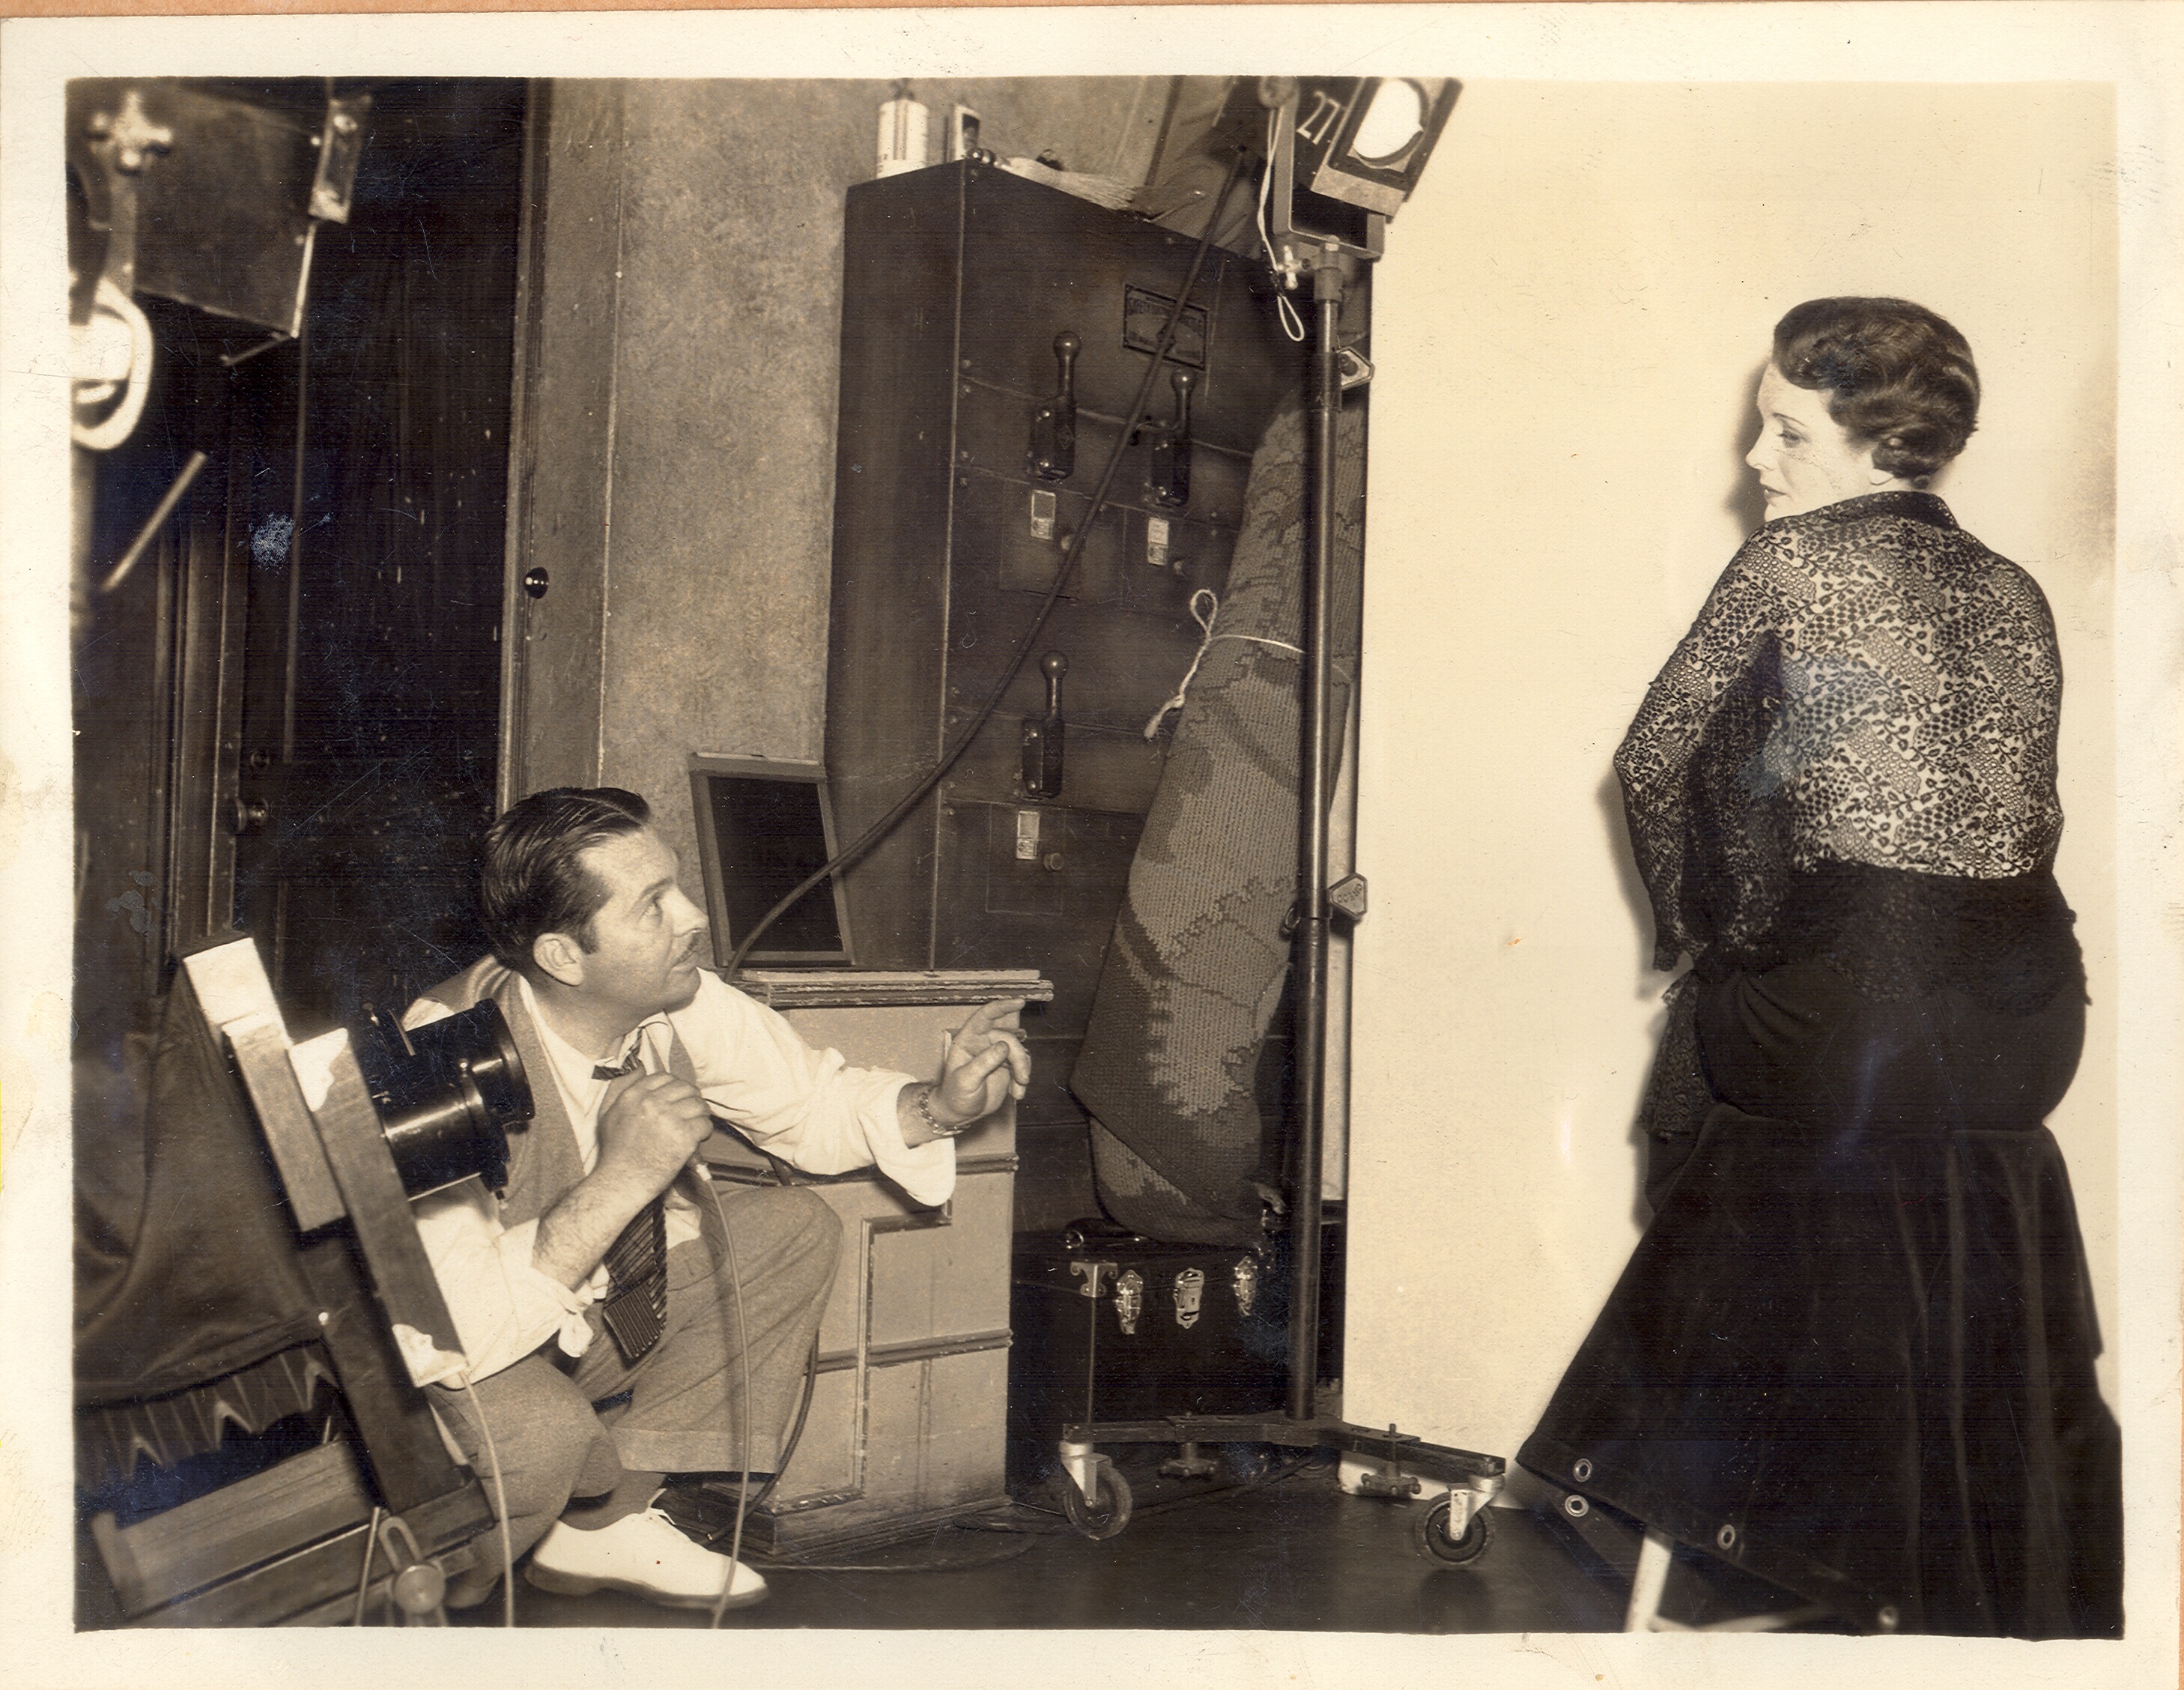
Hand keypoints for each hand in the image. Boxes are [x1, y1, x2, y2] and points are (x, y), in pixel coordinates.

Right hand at [594, 1071, 713, 1193]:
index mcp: (634, 1095)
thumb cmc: (615, 1152)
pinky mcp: (683, 1136)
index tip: (678, 1099)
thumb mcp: (608, 1113)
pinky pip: (705, 1124)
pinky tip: (697, 1139)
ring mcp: (668, 1118)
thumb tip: (639, 1068)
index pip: (665, 1077)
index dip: (676, 1087)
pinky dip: (704, 1132)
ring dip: (700, 1115)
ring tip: (695, 1126)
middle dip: (691, 1100)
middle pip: (686, 1089)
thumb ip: (621, 1087)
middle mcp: (651, 1103)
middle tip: (690, 1113)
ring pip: (699, 1105)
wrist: (621, 1181)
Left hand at [928, 998, 1031, 1129]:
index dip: (1002, 1007)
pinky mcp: (1006, 1067)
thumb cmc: (955, 1095)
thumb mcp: (966, 1080)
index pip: (985, 1017)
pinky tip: (1017, 1093)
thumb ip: (984, 1062)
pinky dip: (1023, 1079)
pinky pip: (1022, 1065)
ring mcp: (996, 1054)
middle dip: (1019, 1057)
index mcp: (968, 1039)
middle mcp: (983, 1043)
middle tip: (1022, 1078)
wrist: (960, 1114)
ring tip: (1019, 1088)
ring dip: (1023, 1069)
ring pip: (1019, 1052)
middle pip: (1009, 1039)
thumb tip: (1004, 1046)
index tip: (1019, 1001)